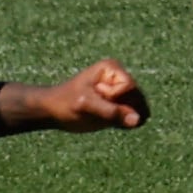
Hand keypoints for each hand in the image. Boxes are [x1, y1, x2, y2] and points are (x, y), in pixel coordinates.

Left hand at [32, 59, 150, 131]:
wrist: (53, 111)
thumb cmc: (65, 103)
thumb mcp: (86, 106)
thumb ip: (112, 112)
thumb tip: (138, 120)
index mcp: (112, 69)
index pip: (129, 88)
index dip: (115, 99)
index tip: (95, 98)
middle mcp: (120, 78)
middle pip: (138, 99)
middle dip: (122, 110)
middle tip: (97, 110)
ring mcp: (122, 93)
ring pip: (139, 110)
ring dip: (124, 119)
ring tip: (101, 116)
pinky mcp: (121, 106)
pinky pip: (133, 118)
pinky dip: (123, 124)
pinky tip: (106, 121)